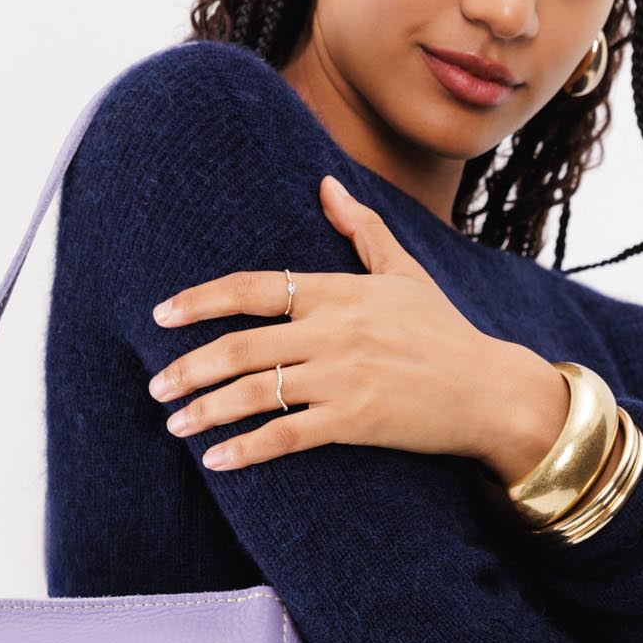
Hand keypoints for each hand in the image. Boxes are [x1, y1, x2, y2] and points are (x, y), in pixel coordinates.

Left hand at [146, 174, 554, 475]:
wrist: (487, 389)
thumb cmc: (443, 331)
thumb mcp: (403, 271)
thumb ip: (361, 228)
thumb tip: (326, 183)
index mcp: (337, 292)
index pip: (253, 288)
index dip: (201, 300)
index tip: (161, 314)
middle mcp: (333, 331)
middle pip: (241, 345)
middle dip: (189, 366)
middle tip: (156, 385)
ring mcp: (342, 377)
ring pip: (255, 392)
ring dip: (207, 409)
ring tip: (175, 423)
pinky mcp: (355, 421)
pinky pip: (287, 435)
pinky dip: (247, 449)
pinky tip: (216, 459)